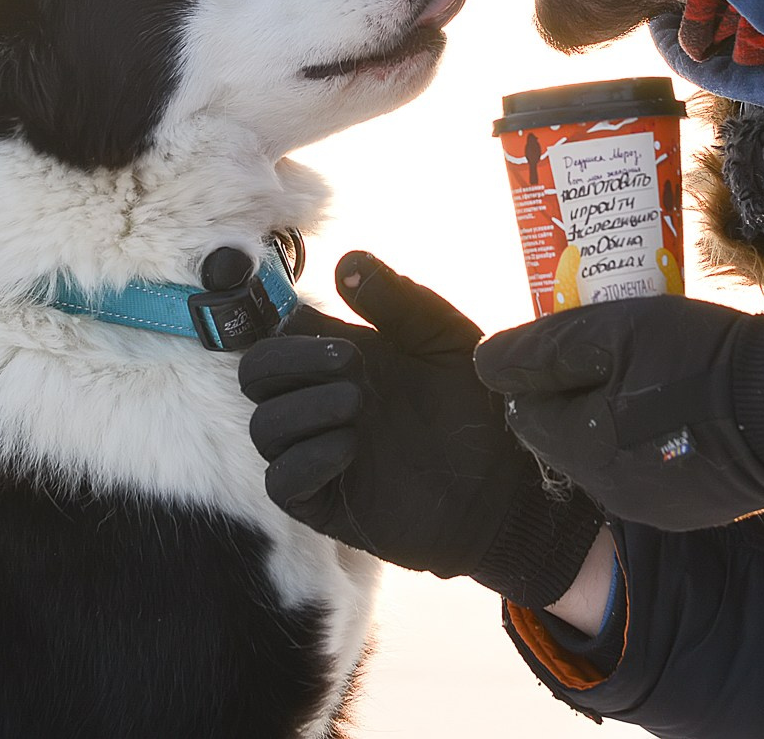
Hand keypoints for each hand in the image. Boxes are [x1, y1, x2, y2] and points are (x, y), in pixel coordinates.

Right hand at [239, 252, 601, 605]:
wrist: (507, 482)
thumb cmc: (478, 405)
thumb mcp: (446, 337)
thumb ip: (398, 299)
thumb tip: (345, 262)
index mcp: (342, 358)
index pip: (281, 331)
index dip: (291, 323)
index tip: (338, 326)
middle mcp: (322, 402)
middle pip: (257, 373)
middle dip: (288, 360)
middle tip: (351, 362)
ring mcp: (320, 451)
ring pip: (264, 425)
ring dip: (303, 407)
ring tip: (358, 404)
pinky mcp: (327, 503)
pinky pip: (281, 481)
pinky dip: (306, 459)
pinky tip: (350, 447)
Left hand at [474, 296, 763, 530]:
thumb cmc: (700, 360)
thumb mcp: (615, 331)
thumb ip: (545, 349)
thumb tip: (484, 362)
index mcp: (580, 449)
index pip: (524, 410)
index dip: (542, 369)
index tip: (576, 340)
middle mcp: (606, 492)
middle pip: (567, 435)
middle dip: (581, 394)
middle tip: (620, 351)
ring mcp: (652, 508)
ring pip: (608, 455)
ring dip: (618, 418)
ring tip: (656, 376)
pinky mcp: (691, 511)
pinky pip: (650, 472)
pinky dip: (655, 442)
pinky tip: (685, 411)